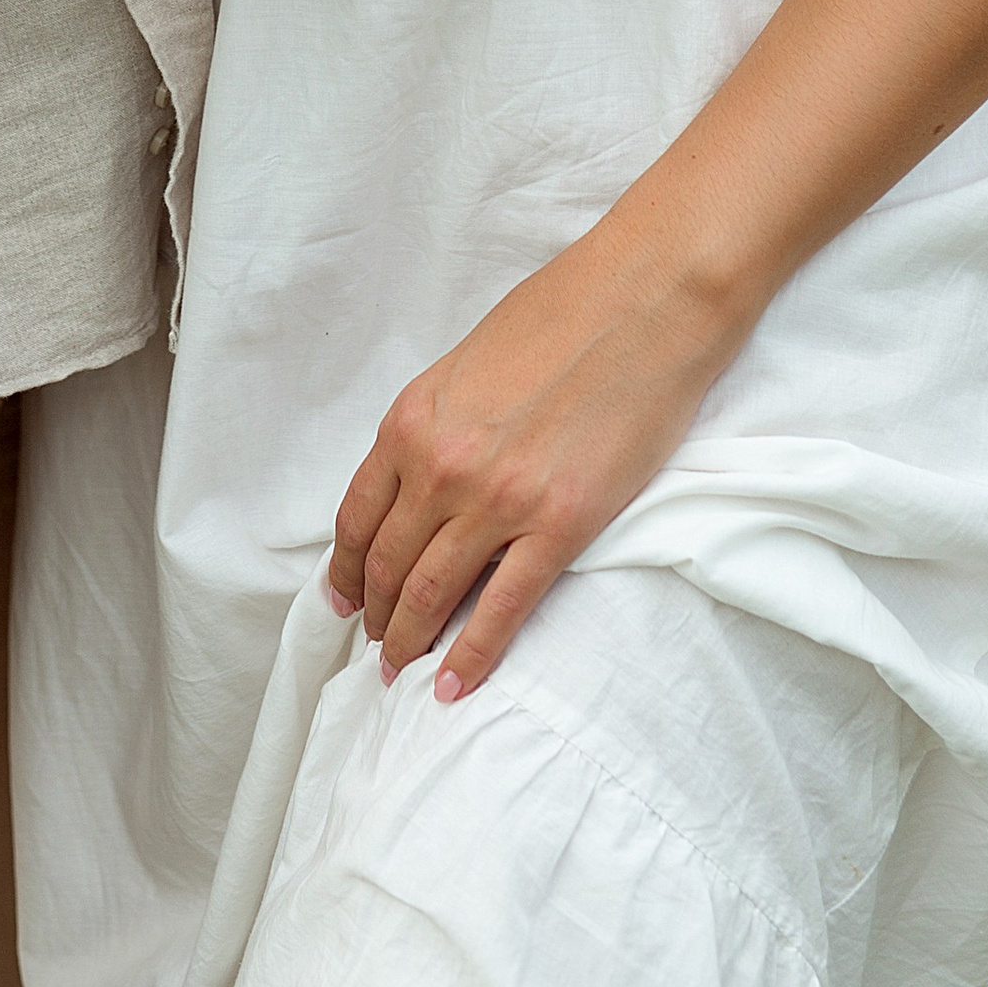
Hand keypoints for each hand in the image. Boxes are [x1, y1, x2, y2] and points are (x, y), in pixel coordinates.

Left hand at [326, 201, 745, 701]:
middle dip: (376, 614)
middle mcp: (442, 464)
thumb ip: (438, 423)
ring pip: (433, 593)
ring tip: (401, 672)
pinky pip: (502, 609)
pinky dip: (471, 657)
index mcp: (413, 419)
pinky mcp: (559, 525)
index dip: (347, 569)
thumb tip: (422, 477)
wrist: (643, 298)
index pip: (359, 516)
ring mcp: (498, 500)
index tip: (344, 599)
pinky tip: (453, 687)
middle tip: (374, 648)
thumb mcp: (469, 363)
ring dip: (410, 641)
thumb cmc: (563, 314)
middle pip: (390, 563)